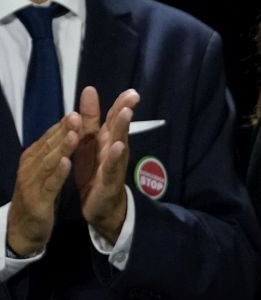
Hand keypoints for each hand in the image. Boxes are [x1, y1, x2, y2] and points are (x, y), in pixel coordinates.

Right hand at [6, 116, 78, 256]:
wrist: (23, 229)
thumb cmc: (38, 197)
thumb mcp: (45, 172)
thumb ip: (52, 153)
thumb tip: (64, 131)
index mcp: (34, 158)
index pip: (51, 138)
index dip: (64, 124)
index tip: (80, 110)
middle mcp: (30, 166)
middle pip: (50, 145)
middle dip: (64, 130)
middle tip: (78, 114)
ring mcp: (32, 182)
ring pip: (50, 161)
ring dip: (62, 147)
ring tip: (75, 134)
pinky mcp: (39, 199)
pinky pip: (50, 183)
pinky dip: (58, 172)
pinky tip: (68, 162)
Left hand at [73, 86, 136, 241]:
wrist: (100, 209)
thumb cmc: (94, 175)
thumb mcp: (88, 146)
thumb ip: (89, 122)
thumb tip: (89, 93)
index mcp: (104, 141)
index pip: (112, 118)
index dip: (119, 104)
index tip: (130, 90)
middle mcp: (113, 150)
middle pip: (119, 127)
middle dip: (124, 111)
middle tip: (132, 96)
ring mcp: (114, 165)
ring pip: (119, 144)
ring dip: (122, 129)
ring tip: (126, 114)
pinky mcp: (110, 181)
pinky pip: (113, 167)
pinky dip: (115, 156)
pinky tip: (118, 146)